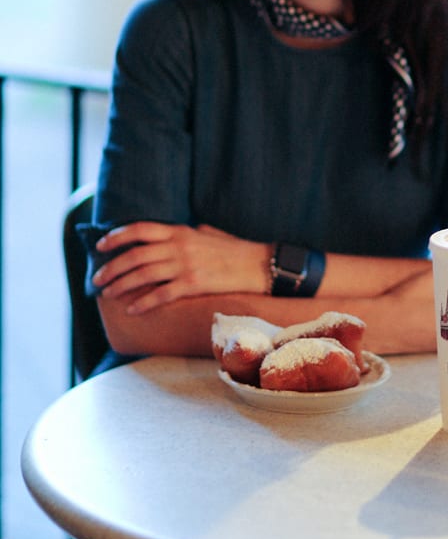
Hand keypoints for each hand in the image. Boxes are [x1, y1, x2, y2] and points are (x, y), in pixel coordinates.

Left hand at [92, 222, 266, 313]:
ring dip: (121, 285)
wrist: (259, 265)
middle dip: (112, 267)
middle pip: (135, 255)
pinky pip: (161, 295)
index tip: (101, 246)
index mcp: (181, 231)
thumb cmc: (234, 249)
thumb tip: (170, 235)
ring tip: (108, 294)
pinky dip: (143, 303)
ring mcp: (186, 265)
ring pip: (143, 275)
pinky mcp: (194, 284)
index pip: (140, 229)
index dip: (117, 236)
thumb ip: (186, 233)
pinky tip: (132, 309)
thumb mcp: (207, 232)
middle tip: (97, 279)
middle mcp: (179, 246)